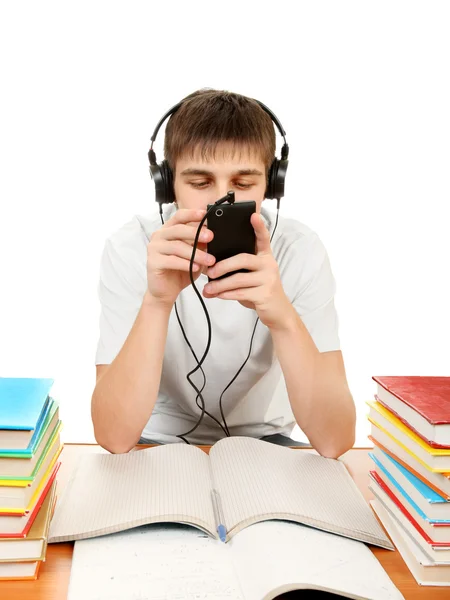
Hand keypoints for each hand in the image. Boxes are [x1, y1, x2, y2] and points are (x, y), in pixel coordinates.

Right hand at [146, 208, 215, 305]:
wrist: (165, 291)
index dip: (192, 214)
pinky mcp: (152, 262)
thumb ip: (200, 245)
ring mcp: (154, 249)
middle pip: (178, 229)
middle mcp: (159, 236)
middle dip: (196, 233)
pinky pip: (171, 260)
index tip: (205, 214)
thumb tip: (212, 234)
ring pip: (177, 246)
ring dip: (196, 253)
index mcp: (168, 230)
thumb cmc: (180, 271)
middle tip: (211, 237)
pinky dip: (186, 264)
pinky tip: (196, 268)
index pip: (179, 217)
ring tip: (210, 260)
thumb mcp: (194, 256)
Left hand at [202, 212, 291, 327]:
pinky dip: (225, 294)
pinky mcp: (265, 294)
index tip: (252, 215)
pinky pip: (240, 292)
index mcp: (265, 257)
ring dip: (220, 284)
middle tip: (208, 272)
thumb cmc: (260, 290)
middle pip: (243, 259)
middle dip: (223, 265)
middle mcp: (269, 265)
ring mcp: (269, 279)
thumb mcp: (252, 276)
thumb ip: (238, 269)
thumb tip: (210, 267)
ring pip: (239, 279)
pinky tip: (216, 295)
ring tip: (207, 289)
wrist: (277, 312)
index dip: (258, 227)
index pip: (263, 238)